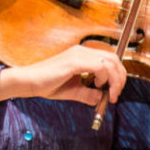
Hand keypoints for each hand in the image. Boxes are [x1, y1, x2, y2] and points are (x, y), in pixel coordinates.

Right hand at [0, 45, 127, 104]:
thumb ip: (88, 93)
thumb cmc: (46, 84)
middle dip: (120, 78)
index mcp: (82, 55)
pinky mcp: (75, 61)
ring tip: (109, 94)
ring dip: (115, 80)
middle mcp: (82, 51)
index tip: (114, 92)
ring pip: (110, 62)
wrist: (29, 82)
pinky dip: (105, 78)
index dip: (117, 75)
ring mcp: (79, 54)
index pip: (109, 59)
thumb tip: (101, 98)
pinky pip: (100, 67)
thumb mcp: (73, 91)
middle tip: (115, 94)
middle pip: (114, 59)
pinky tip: (98, 87)